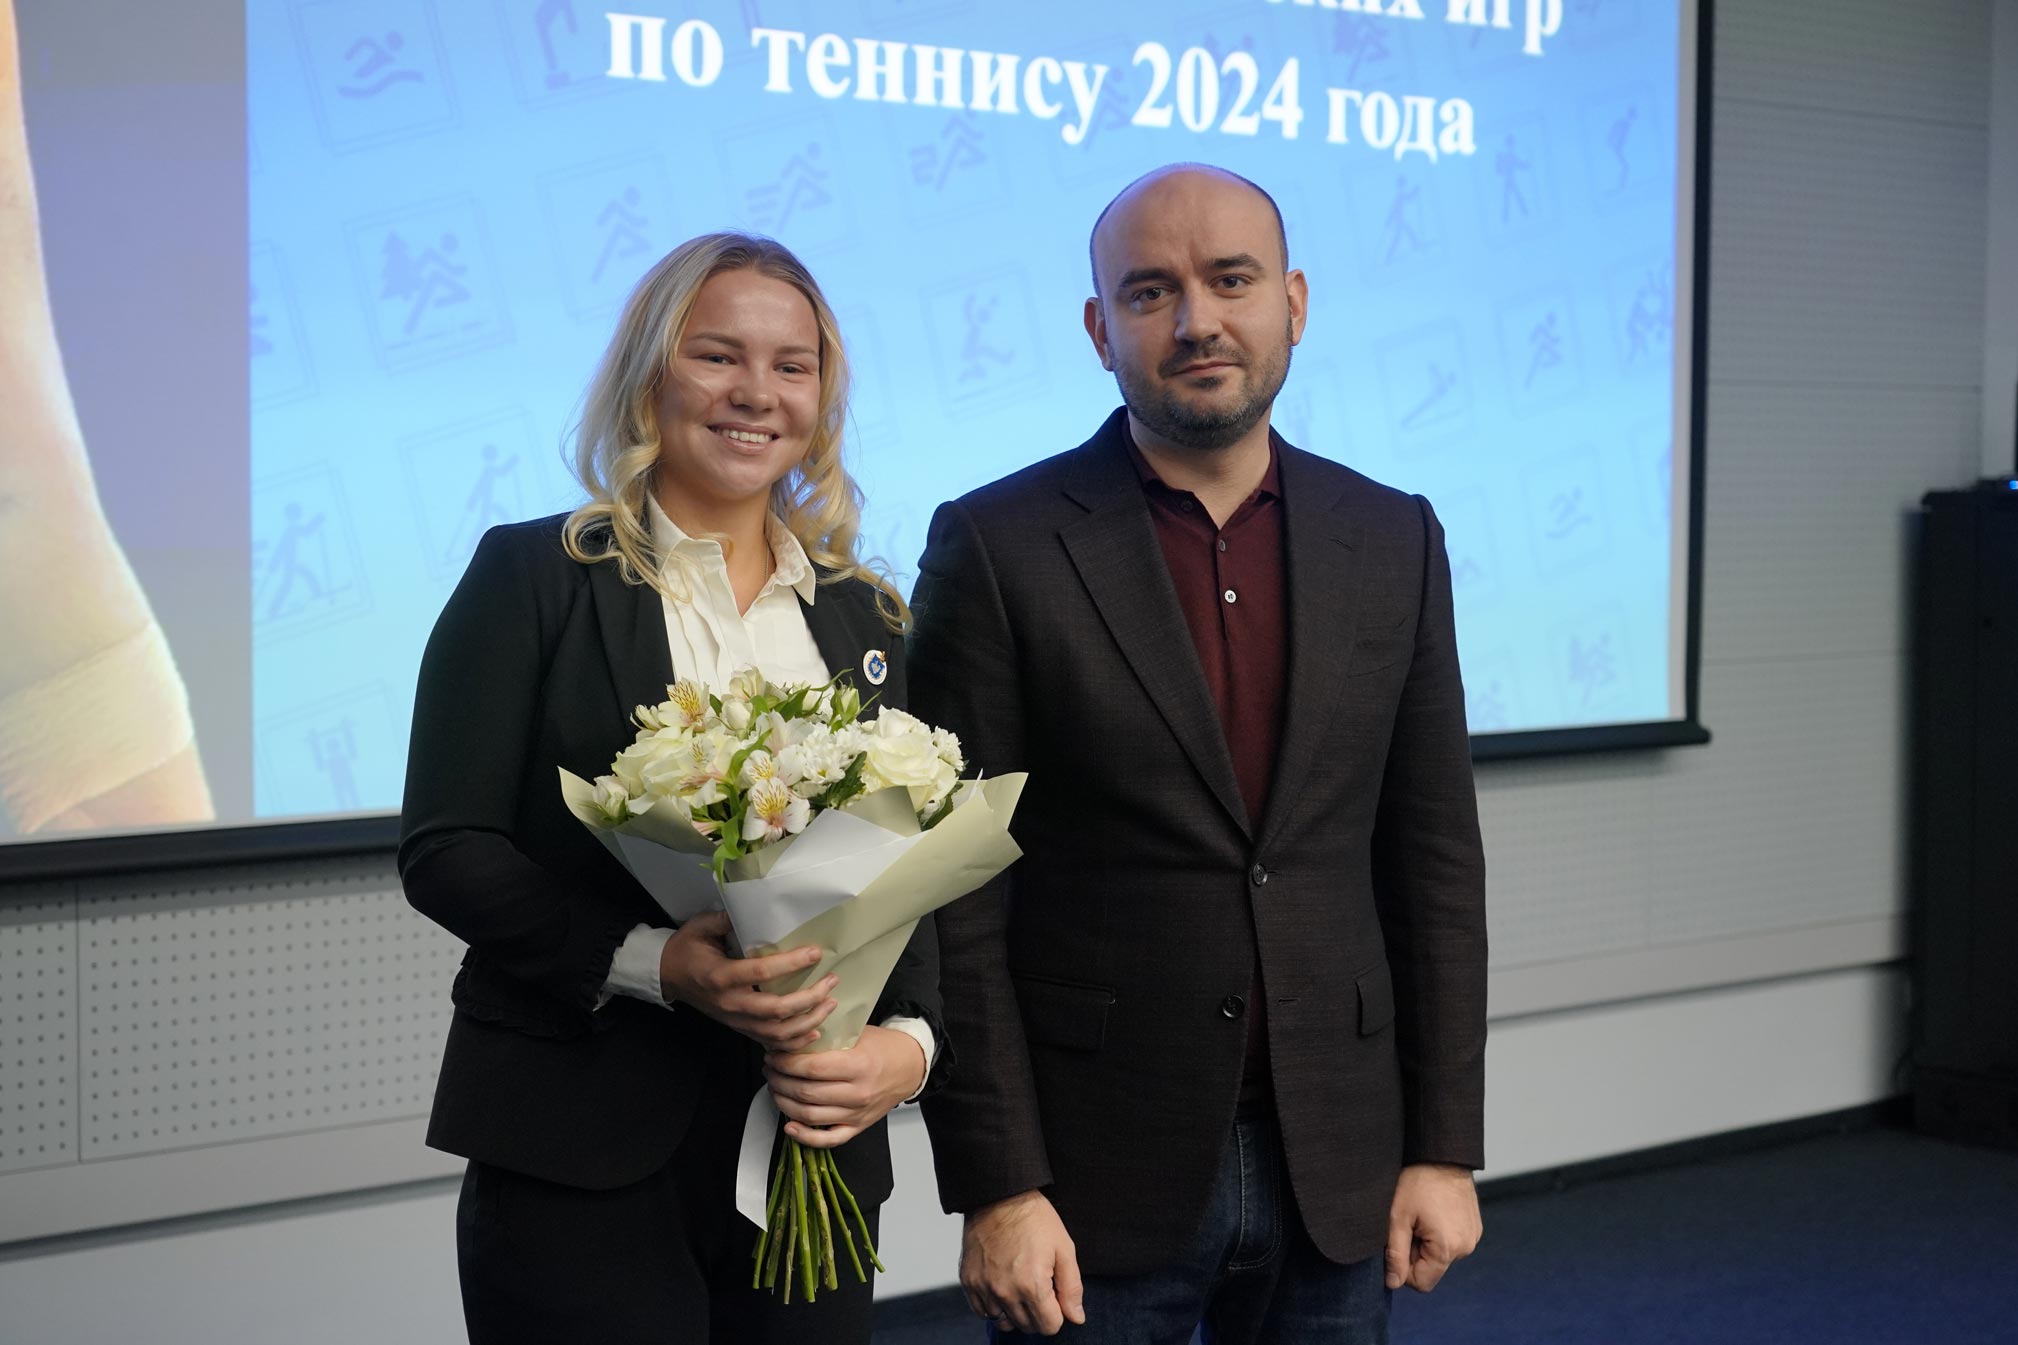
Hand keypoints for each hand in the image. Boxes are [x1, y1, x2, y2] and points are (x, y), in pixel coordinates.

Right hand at [657, 911, 836, 1049]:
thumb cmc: (687, 948)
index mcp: (720, 976)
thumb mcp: (701, 927)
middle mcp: (730, 1003)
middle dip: (809, 997)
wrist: (667, 976)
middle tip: (832, 981)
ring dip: (808, 1020)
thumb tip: (757, 906)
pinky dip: (794, 1041)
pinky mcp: (739, 1028)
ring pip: (777, 1031)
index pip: (761, 972)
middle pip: (776, 1009)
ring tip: (830, 1003)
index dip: (791, 964)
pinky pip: (770, 1042)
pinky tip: (814, 1030)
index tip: (816, 952)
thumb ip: (727, 919)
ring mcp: (735, 1020)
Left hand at [762, 1024, 926, 1148]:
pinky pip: (828, 1140)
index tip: (774, 1055)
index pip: (812, 1068)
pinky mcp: (858, 1127)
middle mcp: (858, 1093)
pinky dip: (805, 1137)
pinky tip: (789, 1126)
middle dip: (780, 1080)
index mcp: (859, 1065)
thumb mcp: (858, 1032)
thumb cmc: (882, 1046)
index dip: (786, 1062)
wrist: (910, 1066)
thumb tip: (791, 1036)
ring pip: (811, 1116)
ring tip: (775, 1088)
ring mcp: (858, 1113)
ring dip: (784, 1103)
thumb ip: (828, 1035)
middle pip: (807, 1092)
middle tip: (770, 1069)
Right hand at [960, 1190, 1085, 1335]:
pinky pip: (982, 1311)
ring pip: (1003, 1321)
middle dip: (1038, 1313)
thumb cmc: (1034, 1219)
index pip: (1049, 1326)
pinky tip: (1002, 1287)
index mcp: (1032, 1285)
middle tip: (1039, 1287)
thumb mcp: (1064, 1248)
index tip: (1054, 1294)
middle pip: (1027, 1326)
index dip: (1057, 1313)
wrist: (999, 1195)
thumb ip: (1072, 1287)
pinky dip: (993, 1306)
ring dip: (1015, 1311)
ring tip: (1020, 1286)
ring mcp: (984, 1287)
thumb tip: (1076, 1318)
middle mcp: (1005, 1292)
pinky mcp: (968, 1281)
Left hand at [1385, 1163, 1481, 1291]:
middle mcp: (1466, 1247)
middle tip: (1409, 1223)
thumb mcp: (1398, 1218)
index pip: (1421, 1283)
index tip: (1399, 1242)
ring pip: (1441, 1255)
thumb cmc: (1418, 1182)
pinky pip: (1452, 1242)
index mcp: (1448, 1248)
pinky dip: (1439, 1234)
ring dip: (1427, 1242)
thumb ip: (1395, 1254)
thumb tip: (1392, 1283)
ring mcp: (1473, 1237)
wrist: (1442, 1154)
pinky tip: (1433, 1211)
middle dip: (1415, 1252)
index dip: (1404, 1268)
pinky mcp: (1474, 1227)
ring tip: (1421, 1215)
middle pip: (1431, 1268)